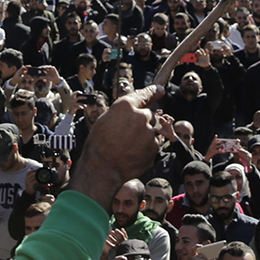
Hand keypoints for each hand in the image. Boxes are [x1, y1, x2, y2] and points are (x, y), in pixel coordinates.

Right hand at [69, 85, 160, 208]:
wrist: (103, 169)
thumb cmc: (99, 144)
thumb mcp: (106, 120)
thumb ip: (123, 112)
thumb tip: (135, 110)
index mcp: (126, 106)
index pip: (144, 94)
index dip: (153, 91)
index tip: (160, 90)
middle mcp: (141, 116)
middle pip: (148, 114)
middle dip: (142, 122)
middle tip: (127, 134)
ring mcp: (149, 132)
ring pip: (152, 129)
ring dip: (144, 134)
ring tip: (128, 145)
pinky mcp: (154, 147)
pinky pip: (153, 143)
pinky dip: (146, 147)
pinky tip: (132, 153)